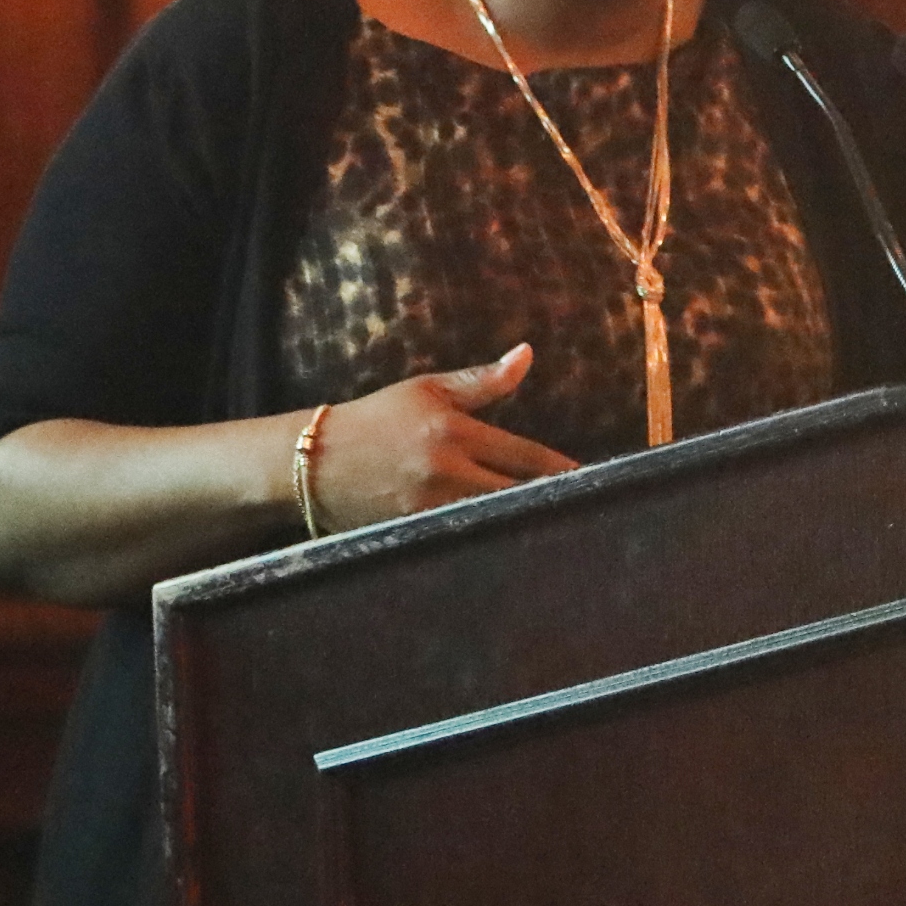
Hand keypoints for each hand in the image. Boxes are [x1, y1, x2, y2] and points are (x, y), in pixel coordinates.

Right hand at [312, 343, 577, 524]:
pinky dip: (488, 543)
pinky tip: (512, 550)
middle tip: (588, 513)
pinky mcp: (415, 533)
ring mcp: (430, 507)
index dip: (563, 471)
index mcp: (454, 430)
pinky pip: (464, 541)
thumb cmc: (376, 419)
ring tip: (559, 534)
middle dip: (551, 505)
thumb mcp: (427, 390)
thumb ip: (482, 380)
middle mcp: (446, 470)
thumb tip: (528, 354)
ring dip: (525, 527)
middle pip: (518, 496)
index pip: (526, 456)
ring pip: (494, 522)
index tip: (591, 481)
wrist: (314, 461)